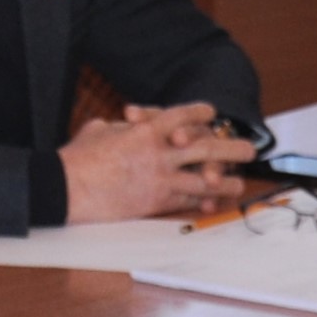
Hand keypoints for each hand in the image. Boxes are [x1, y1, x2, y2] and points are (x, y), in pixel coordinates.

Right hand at [60, 102, 258, 221]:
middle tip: (249, 149)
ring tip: (240, 183)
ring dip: (225, 181)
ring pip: (202, 180)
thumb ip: (120, 128)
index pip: (181, 116)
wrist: (67, 187)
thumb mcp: (100, 130)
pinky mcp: (154, 202)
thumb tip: (125, 128)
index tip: (212, 113)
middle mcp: (159, 153)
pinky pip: (186, 202)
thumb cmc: (78, 157)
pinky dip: (201, 203)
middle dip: (229, 148)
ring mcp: (160, 179)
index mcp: (145, 130)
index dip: (199, 113)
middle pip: (204, 148)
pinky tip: (213, 204)